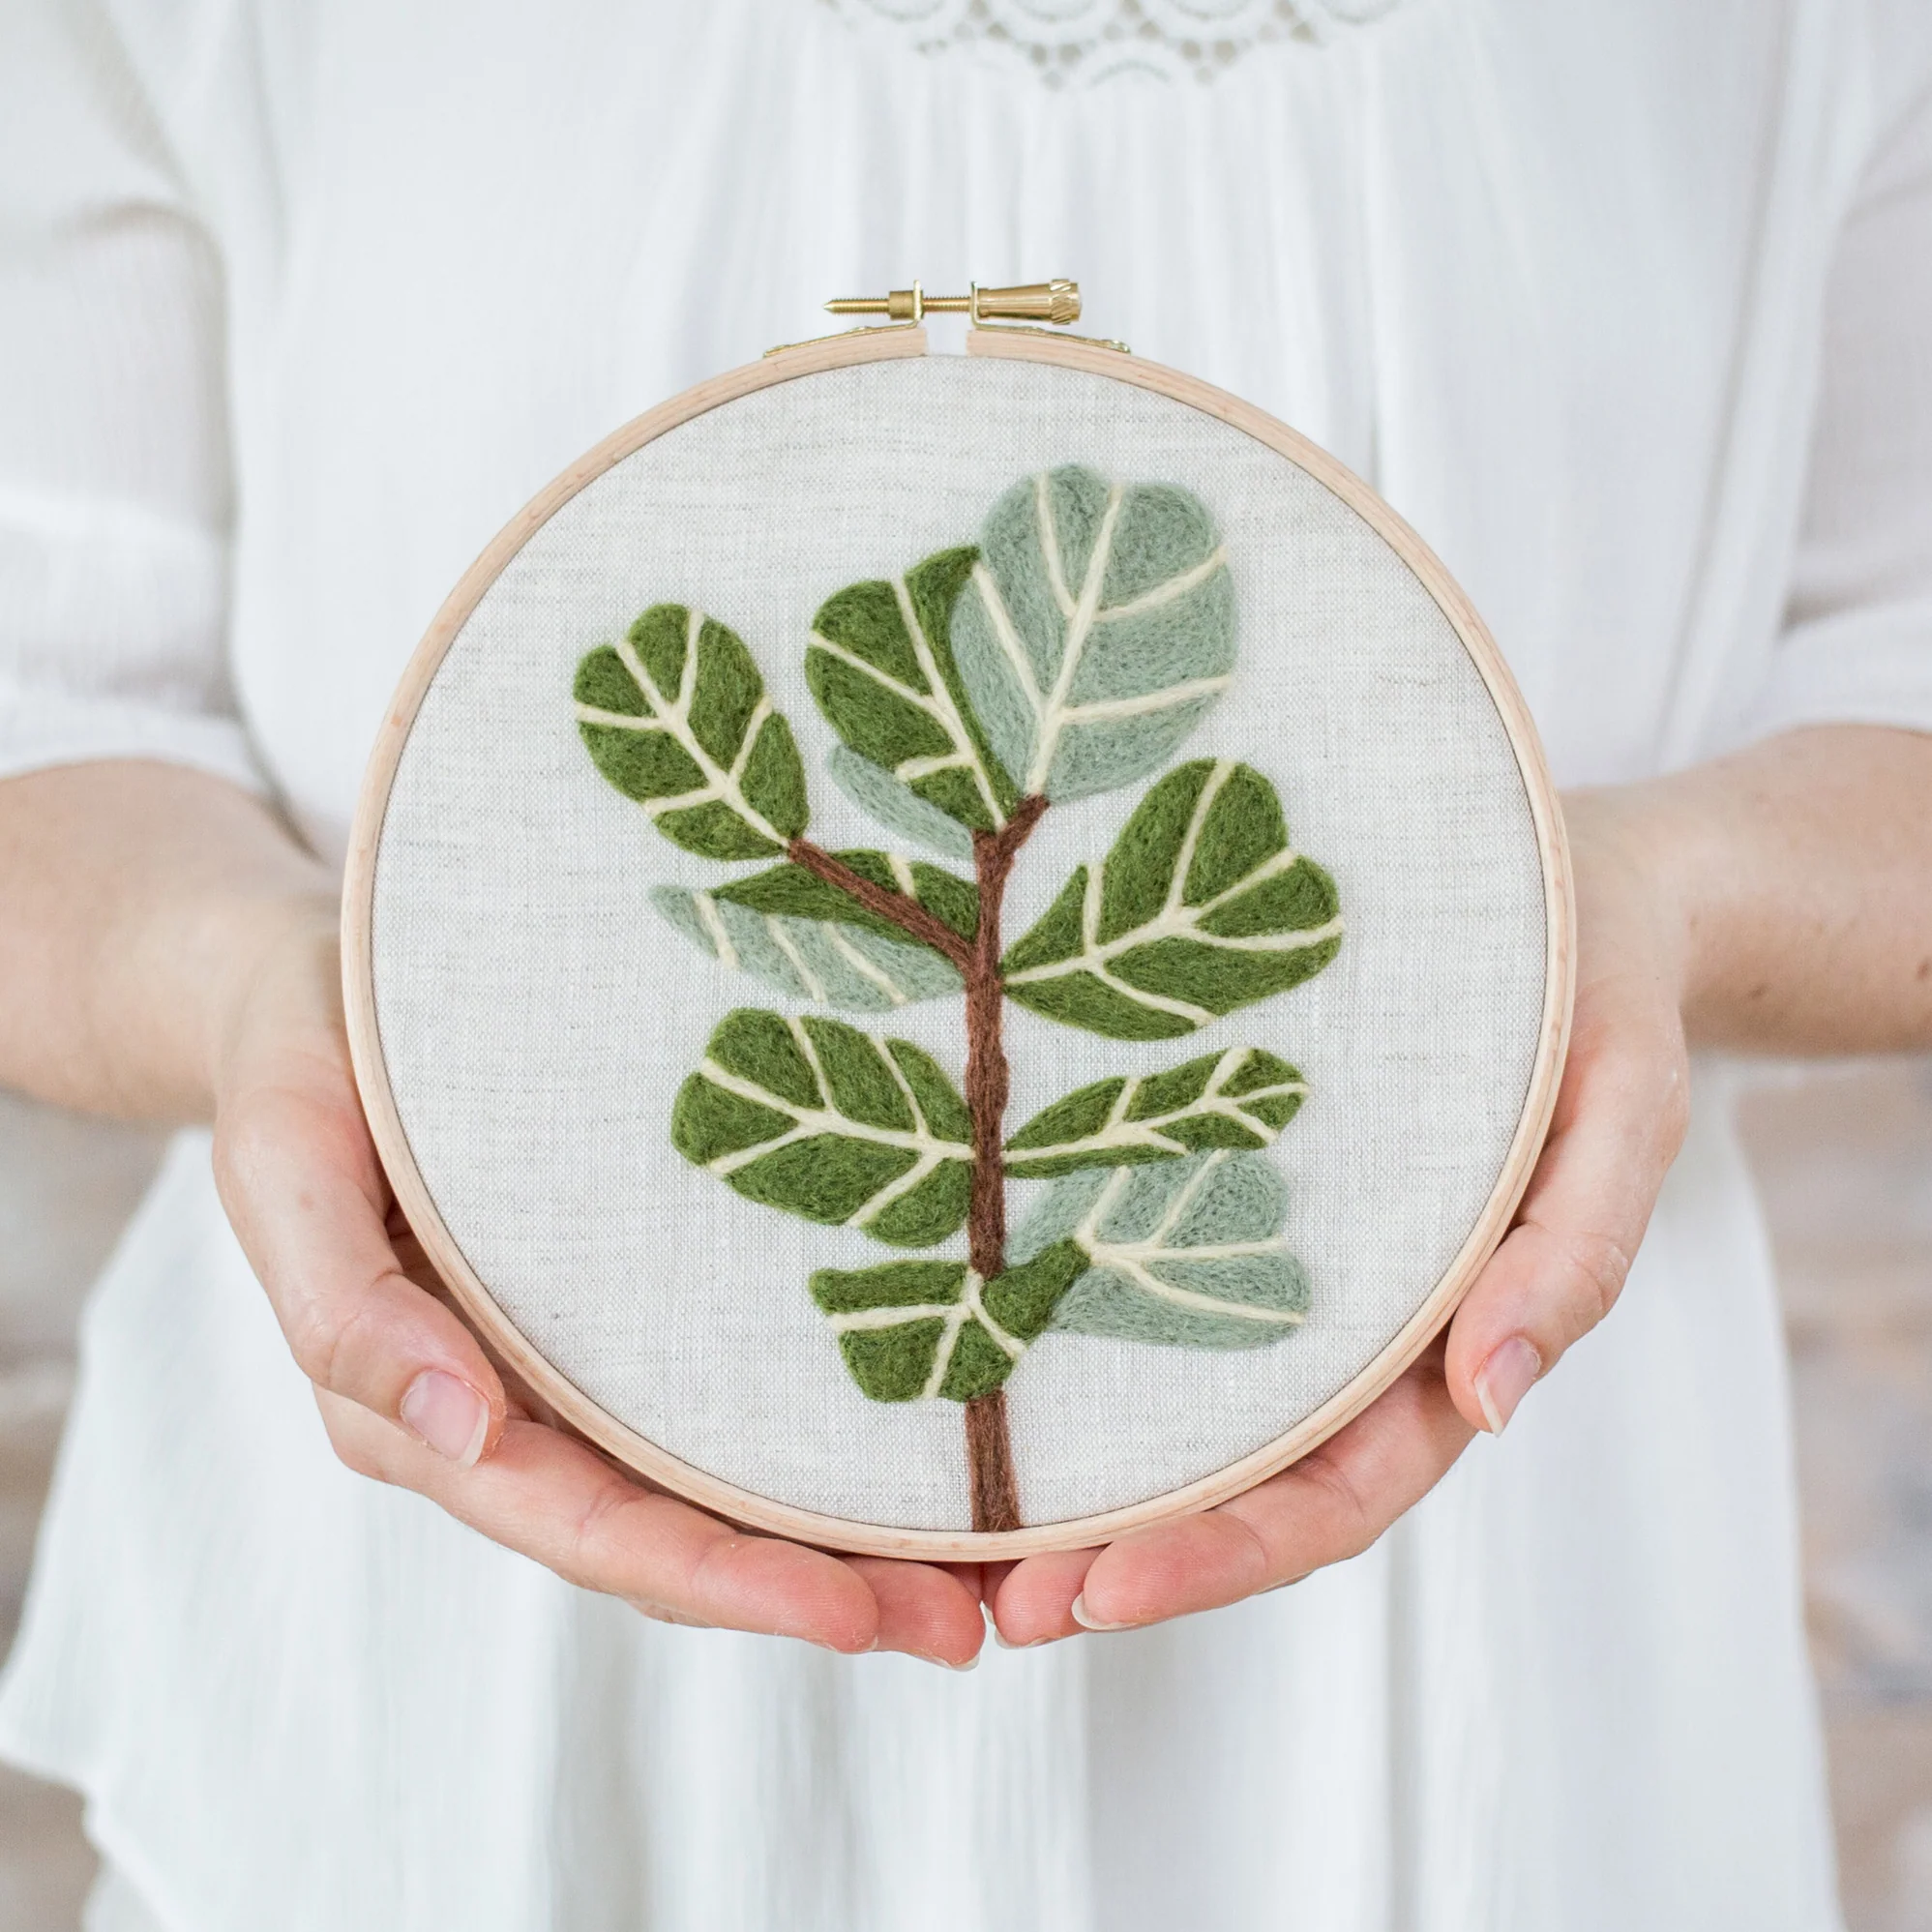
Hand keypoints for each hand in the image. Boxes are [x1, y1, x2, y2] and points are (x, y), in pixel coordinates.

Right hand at [210, 904, 988, 1664]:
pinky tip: (924, 1450)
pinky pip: (724, 1396)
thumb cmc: (299, 1062)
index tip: (852, 1614)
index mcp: (424, 1411)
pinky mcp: (625, 1309)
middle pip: (675, 1537)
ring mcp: (576, 1368)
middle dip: (815, 1591)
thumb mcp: (284, 1162)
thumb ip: (343, 1304)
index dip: (718, 1581)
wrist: (318, 986)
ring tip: (981, 1576)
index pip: (588, 1527)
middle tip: (966, 1624)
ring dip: (839, 1542)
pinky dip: (817, 1446)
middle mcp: (516, 1413)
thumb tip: (453, 1426)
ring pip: (712, 1488)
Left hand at [985, 791, 1692, 1643]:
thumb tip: (1496, 1397)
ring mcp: (1292, 1275)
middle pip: (1239, 1483)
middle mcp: (1356, 1337)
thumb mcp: (1621, 1112)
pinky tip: (984, 1352)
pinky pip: (1161, 1290)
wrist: (1574, 904)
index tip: (1099, 1591)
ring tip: (959, 1532)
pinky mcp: (1236, 1195)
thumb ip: (1577, 1251)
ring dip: (1088, 1480)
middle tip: (998, 1598)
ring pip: (1187, 1411)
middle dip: (1123, 1555)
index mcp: (1450, 1348)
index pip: (1335, 1494)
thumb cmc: (1602, 1004)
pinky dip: (1082, 1346)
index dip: (1222, 1553)